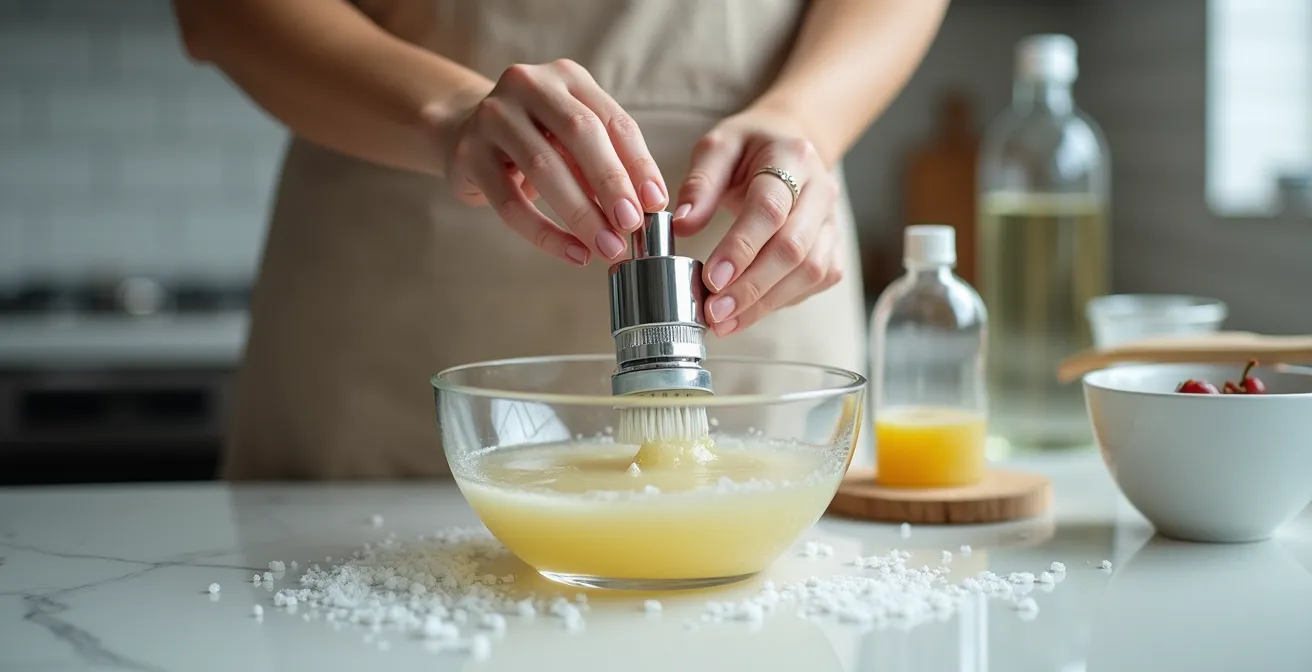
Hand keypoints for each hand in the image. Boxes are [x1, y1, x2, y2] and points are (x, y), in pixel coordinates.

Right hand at [438, 60, 667, 264]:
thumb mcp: (574, 140)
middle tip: (632, 225)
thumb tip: (646, 209)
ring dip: (582, 214)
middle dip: (611, 184)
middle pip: (580, 134)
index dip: (639, 164)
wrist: (461, 132)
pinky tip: (572, 252)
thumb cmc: (536, 140)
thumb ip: (607, 164)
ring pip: (545, 168)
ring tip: (607, 247)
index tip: (657, 204)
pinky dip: (545, 233)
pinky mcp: (470, 153)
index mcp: (568, 77)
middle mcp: (529, 85)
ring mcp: (494, 116)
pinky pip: (511, 202)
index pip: (613, 121)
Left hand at [672, 109, 843, 335]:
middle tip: (714, 311)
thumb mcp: (718, 146)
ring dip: (765, 303)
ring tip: (725, 321)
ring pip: (810, 272)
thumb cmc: (749, 147)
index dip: (741, 247)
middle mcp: (821, 191)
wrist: (790, 144)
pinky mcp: (834, 246)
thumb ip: (700, 183)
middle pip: (794, 248)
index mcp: (792, 158)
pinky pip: (815, 282)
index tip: (711, 278)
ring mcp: (832, 222)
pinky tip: (749, 312)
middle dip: (751, 287)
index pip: (770, 209)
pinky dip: (781, 301)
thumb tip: (681, 223)